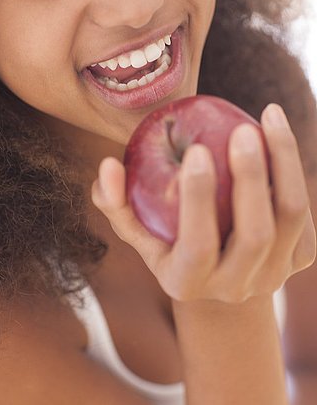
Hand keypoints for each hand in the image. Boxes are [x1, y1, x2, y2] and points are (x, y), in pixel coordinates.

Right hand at [91, 103, 315, 302]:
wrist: (216, 278)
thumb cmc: (167, 241)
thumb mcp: (135, 228)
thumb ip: (115, 201)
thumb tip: (108, 166)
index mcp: (187, 283)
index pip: (197, 245)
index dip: (198, 199)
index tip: (196, 149)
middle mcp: (235, 287)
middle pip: (255, 234)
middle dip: (251, 178)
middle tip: (242, 129)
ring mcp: (272, 276)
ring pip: (290, 216)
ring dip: (284, 163)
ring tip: (269, 116)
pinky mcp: (299, 260)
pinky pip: (303, 211)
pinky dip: (292, 169)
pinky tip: (276, 134)